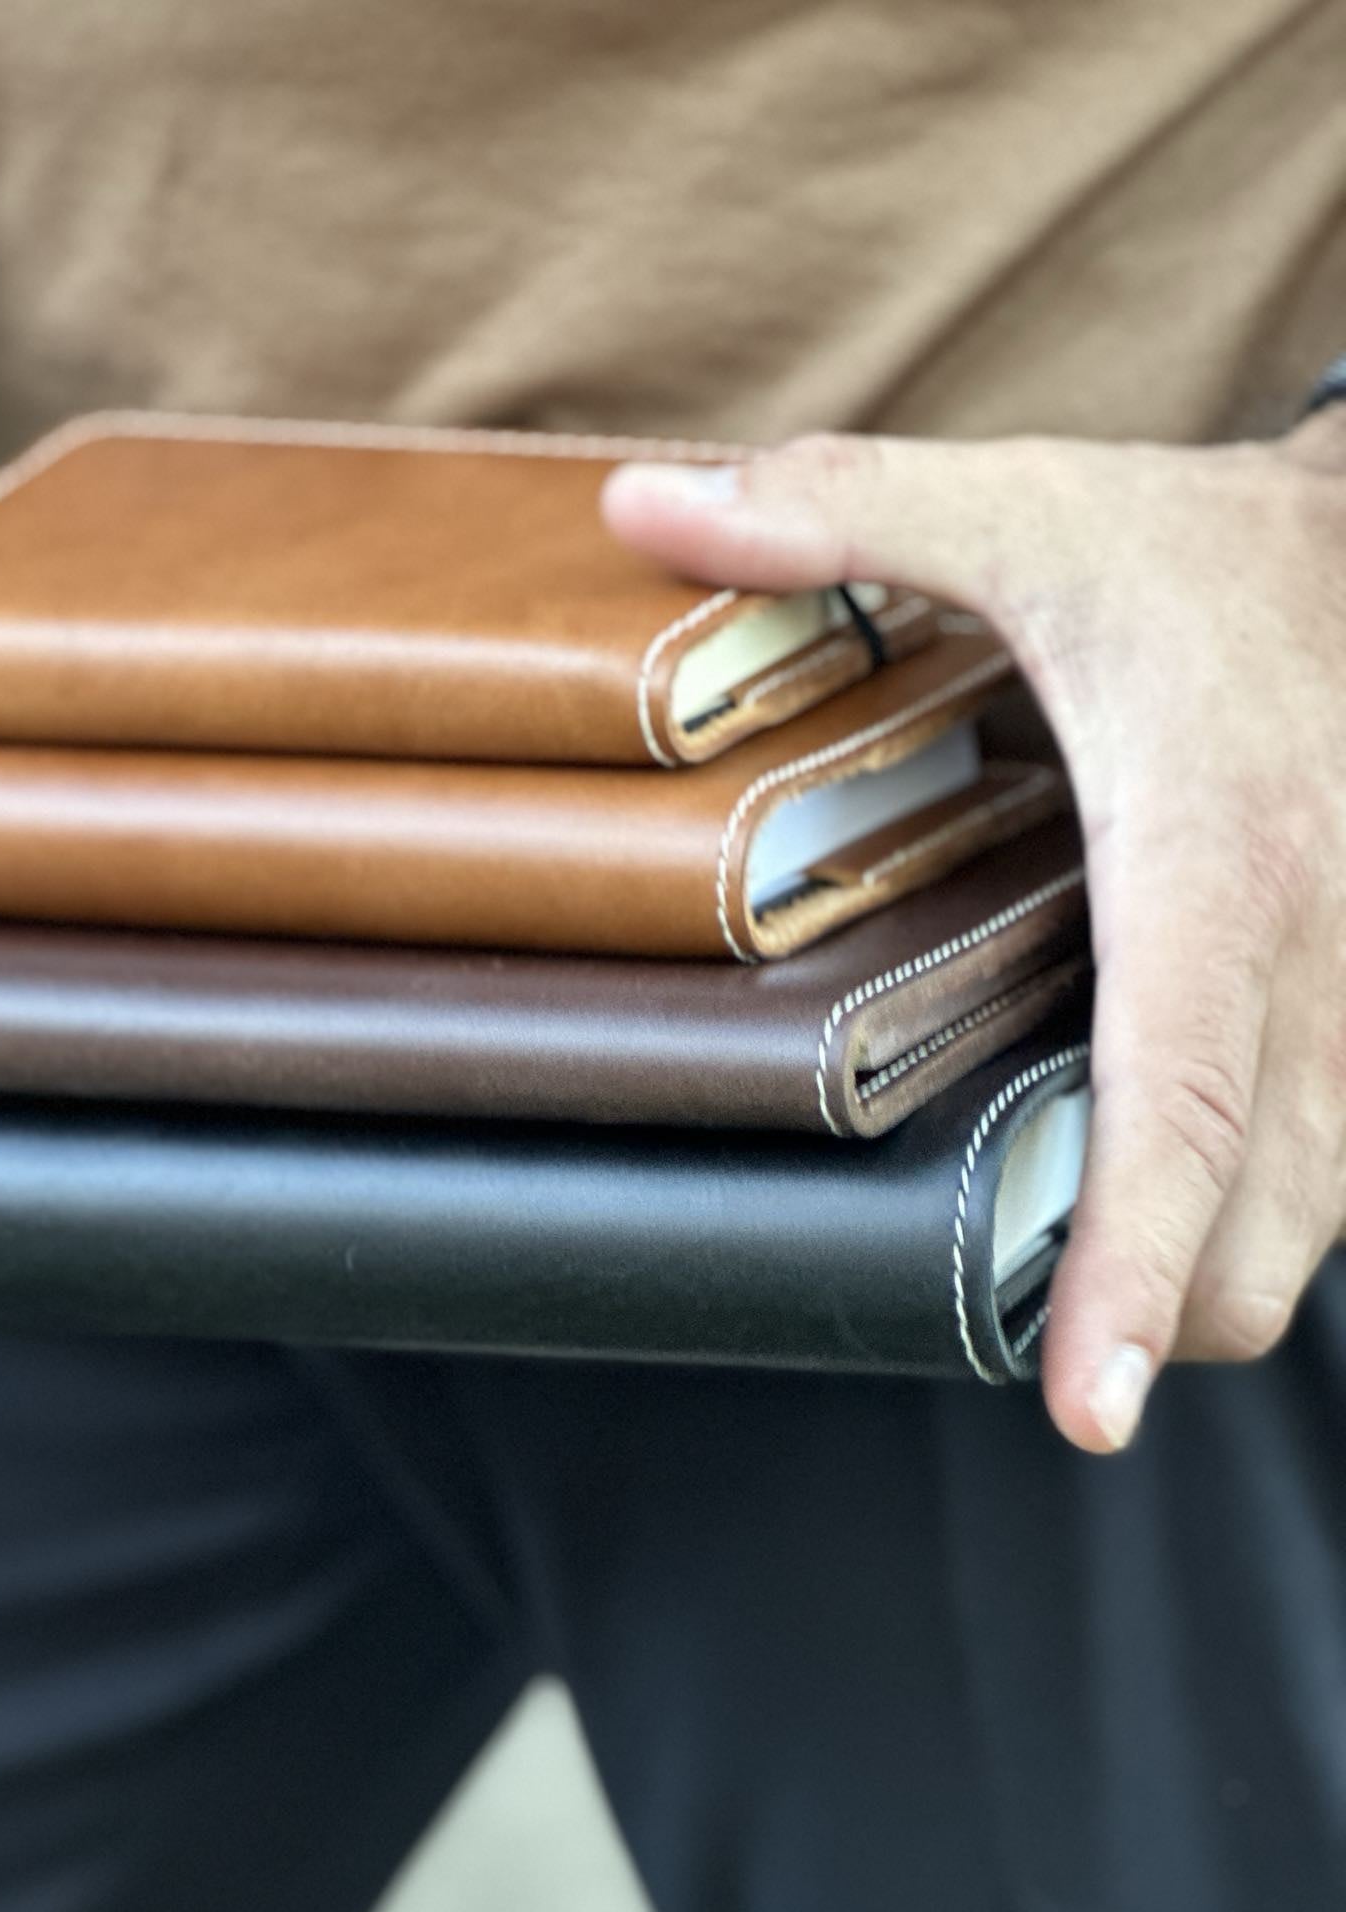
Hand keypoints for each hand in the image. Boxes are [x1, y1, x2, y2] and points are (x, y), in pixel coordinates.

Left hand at [603, 413, 1345, 1452]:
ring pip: (1321, 1213)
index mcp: (1217, 851)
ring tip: (1082, 1292)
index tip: (1086, 1405)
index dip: (1133, 1261)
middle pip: (1266, 1215)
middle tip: (1032, 1349)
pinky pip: (1339, 1161)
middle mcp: (1324, 949)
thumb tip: (636, 505)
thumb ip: (832, 511)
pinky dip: (1252, 1210)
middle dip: (1158, 1314)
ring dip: (1208, 1274)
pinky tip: (1164, 1198)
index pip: (1181, 1095)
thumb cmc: (1198, 547)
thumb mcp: (1024, 506)